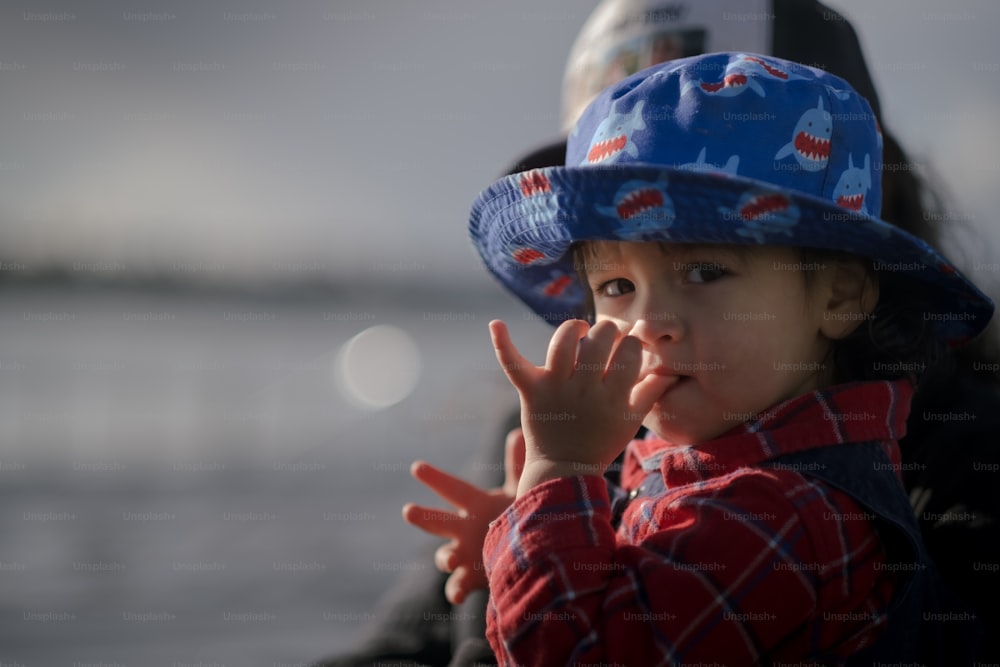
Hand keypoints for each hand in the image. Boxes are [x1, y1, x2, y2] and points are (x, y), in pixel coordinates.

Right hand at [402, 428, 525, 604]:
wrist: (527, 553)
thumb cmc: (517, 516)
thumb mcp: (518, 491)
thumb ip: (516, 465)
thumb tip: (519, 432)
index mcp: (474, 505)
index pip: (452, 488)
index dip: (435, 478)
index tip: (416, 466)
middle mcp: (463, 529)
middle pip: (437, 522)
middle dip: (423, 516)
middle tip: (408, 510)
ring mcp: (464, 555)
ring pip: (444, 556)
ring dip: (444, 557)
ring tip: (449, 559)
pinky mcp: (471, 579)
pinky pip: (456, 587)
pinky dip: (454, 590)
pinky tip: (456, 595)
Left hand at [489, 319, 671, 494]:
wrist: (563, 470)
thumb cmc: (601, 442)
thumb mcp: (632, 421)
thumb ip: (650, 391)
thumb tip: (668, 367)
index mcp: (613, 396)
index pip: (630, 351)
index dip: (632, 342)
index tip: (629, 346)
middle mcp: (585, 389)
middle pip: (600, 339)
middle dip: (609, 330)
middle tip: (608, 337)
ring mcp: (555, 388)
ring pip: (565, 341)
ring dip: (575, 327)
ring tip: (580, 329)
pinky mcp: (531, 391)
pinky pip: (513, 363)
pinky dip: (503, 342)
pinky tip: (496, 323)